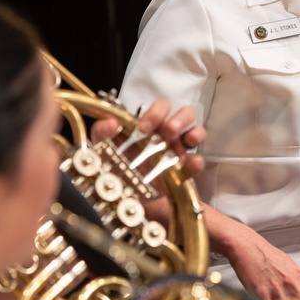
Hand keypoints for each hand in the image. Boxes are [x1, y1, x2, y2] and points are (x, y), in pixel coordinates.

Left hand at [90, 99, 206, 176]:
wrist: (121, 193)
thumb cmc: (114, 162)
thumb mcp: (103, 145)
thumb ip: (102, 131)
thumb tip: (111, 122)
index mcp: (152, 123)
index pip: (162, 107)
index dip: (156, 113)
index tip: (144, 127)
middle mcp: (168, 134)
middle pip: (186, 114)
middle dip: (180, 119)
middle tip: (169, 130)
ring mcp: (178, 151)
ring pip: (196, 133)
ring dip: (195, 133)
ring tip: (188, 139)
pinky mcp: (184, 171)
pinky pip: (197, 163)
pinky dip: (197, 162)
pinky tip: (192, 163)